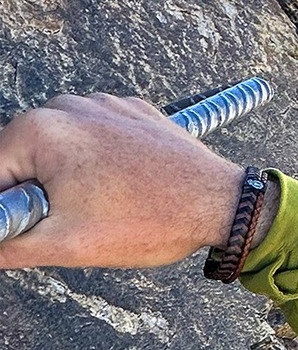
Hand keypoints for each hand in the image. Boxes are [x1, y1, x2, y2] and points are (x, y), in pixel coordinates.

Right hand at [0, 93, 251, 269]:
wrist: (223, 205)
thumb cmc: (153, 221)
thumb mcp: (67, 245)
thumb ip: (9, 243)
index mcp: (40, 130)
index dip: (11, 210)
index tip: (43, 227)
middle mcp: (68, 106)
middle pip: (25, 159)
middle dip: (42, 194)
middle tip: (84, 219)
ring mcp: (104, 104)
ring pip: (62, 151)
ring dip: (72, 181)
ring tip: (111, 205)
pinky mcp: (132, 112)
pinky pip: (98, 141)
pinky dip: (103, 164)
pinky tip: (130, 187)